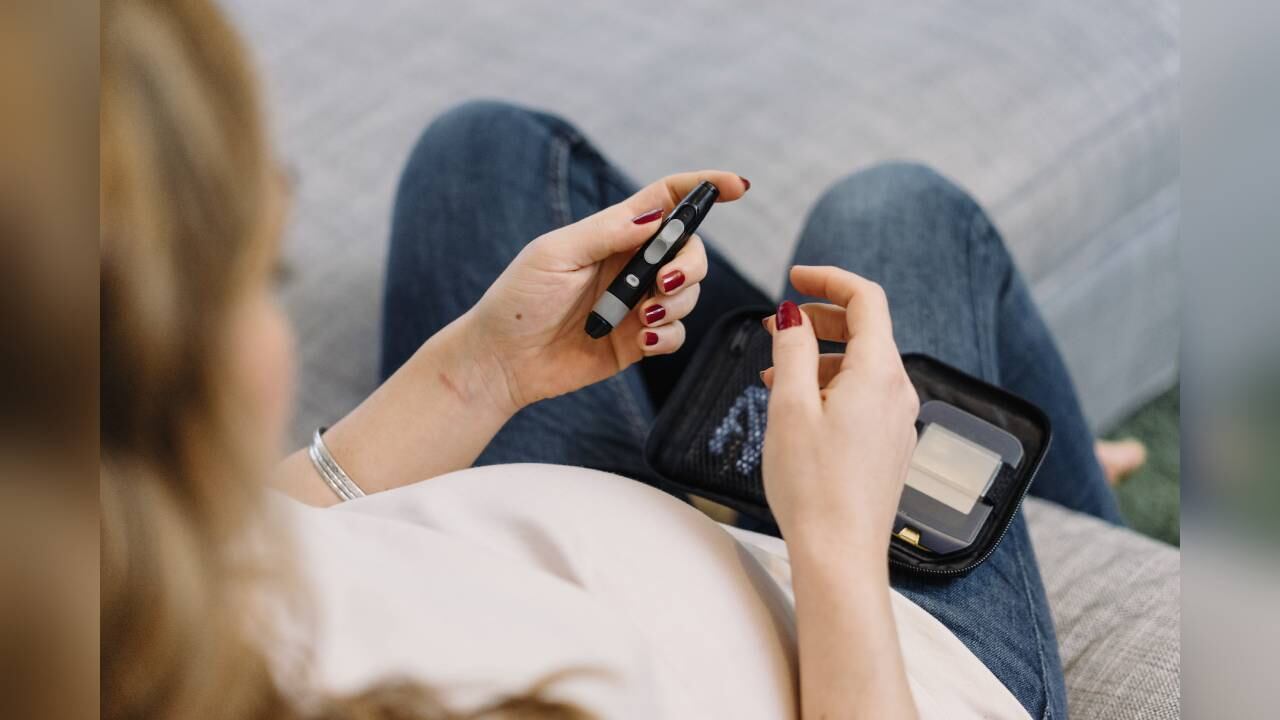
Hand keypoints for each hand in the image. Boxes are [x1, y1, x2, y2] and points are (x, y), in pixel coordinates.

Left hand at [462, 171, 749, 410]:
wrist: (501, 361)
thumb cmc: (518, 300)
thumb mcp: (556, 253)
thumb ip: (607, 232)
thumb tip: (658, 216)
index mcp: (613, 232)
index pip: (668, 199)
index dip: (704, 187)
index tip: (738, 186)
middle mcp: (632, 265)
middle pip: (690, 250)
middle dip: (690, 265)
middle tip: (663, 285)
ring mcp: (638, 303)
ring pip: (689, 293)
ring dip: (677, 303)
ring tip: (643, 319)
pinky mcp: (638, 341)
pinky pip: (676, 333)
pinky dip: (669, 335)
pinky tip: (644, 340)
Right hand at [760, 266, 919, 558]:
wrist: (840, 555)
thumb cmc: (812, 487)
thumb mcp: (789, 407)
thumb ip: (791, 351)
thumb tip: (793, 315)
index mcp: (879, 373)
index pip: (866, 299)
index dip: (829, 279)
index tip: (794, 277)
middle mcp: (898, 392)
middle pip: (865, 330)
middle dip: (818, 320)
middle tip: (774, 327)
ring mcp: (897, 421)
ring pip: (860, 366)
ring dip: (818, 358)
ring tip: (773, 374)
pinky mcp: (889, 445)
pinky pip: (863, 397)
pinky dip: (829, 387)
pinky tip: (797, 408)